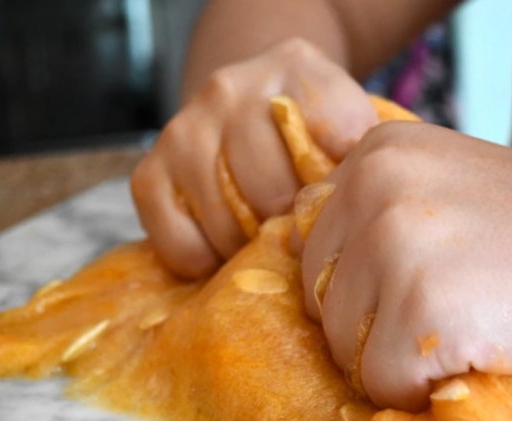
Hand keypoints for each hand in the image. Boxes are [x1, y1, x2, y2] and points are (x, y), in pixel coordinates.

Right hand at [131, 38, 377, 277]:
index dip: (340, 188)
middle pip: (274, 193)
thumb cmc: (308, 128)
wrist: (246, 101)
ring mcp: (184, 129)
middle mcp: (231, 90)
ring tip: (260, 233)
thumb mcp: (348, 120)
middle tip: (295, 229)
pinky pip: (183, 245)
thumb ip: (361, 153)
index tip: (338, 204)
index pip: (337, 137)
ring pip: (228, 225)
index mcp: (296, 68)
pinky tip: (222, 244)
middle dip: (289, 226)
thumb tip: (355, 209)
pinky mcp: (149, 173)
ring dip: (249, 247)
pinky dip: (207, 260)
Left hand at [297, 122, 511, 410]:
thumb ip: (381, 222)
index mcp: (374, 154)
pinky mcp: (421, 307)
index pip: (316, 253)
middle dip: (374, 333)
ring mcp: (395, 244)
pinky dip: (425, 391)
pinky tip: (478, 356)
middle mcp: (372, 186)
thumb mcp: (447, 194)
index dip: (362, 293)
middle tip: (450, 322)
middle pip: (322, 303)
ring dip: (399, 365)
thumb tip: (319, 290)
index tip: (423, 294)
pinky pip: (383, 382)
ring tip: (469, 335)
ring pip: (345, 349)